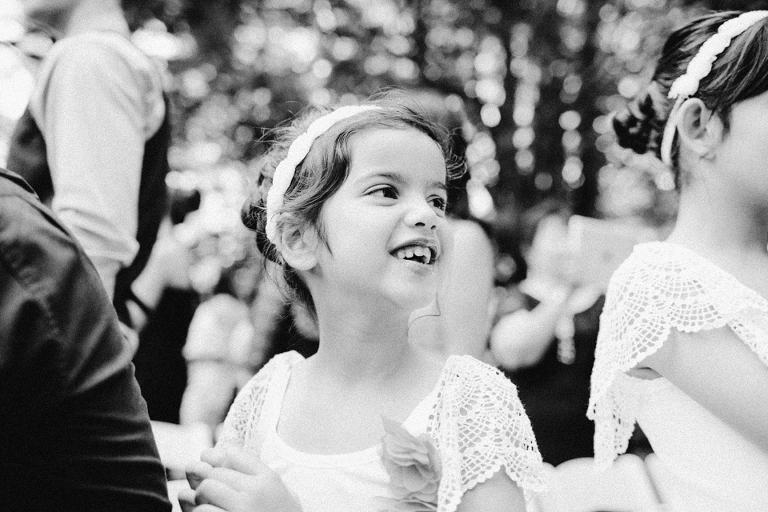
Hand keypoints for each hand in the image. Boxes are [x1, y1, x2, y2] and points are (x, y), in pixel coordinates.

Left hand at [179, 448, 302, 511]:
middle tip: (208, 492)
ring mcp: (241, 510)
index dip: (221, 462)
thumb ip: (256, 475)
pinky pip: (203, 511)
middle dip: (207, 481)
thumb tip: (211, 456)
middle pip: (216, 471)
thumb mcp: (281, 493)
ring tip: (206, 505)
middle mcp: (255, 492)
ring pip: (206, 488)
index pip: (233, 455)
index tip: (221, 473)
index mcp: (268, 479)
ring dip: (200, 498)